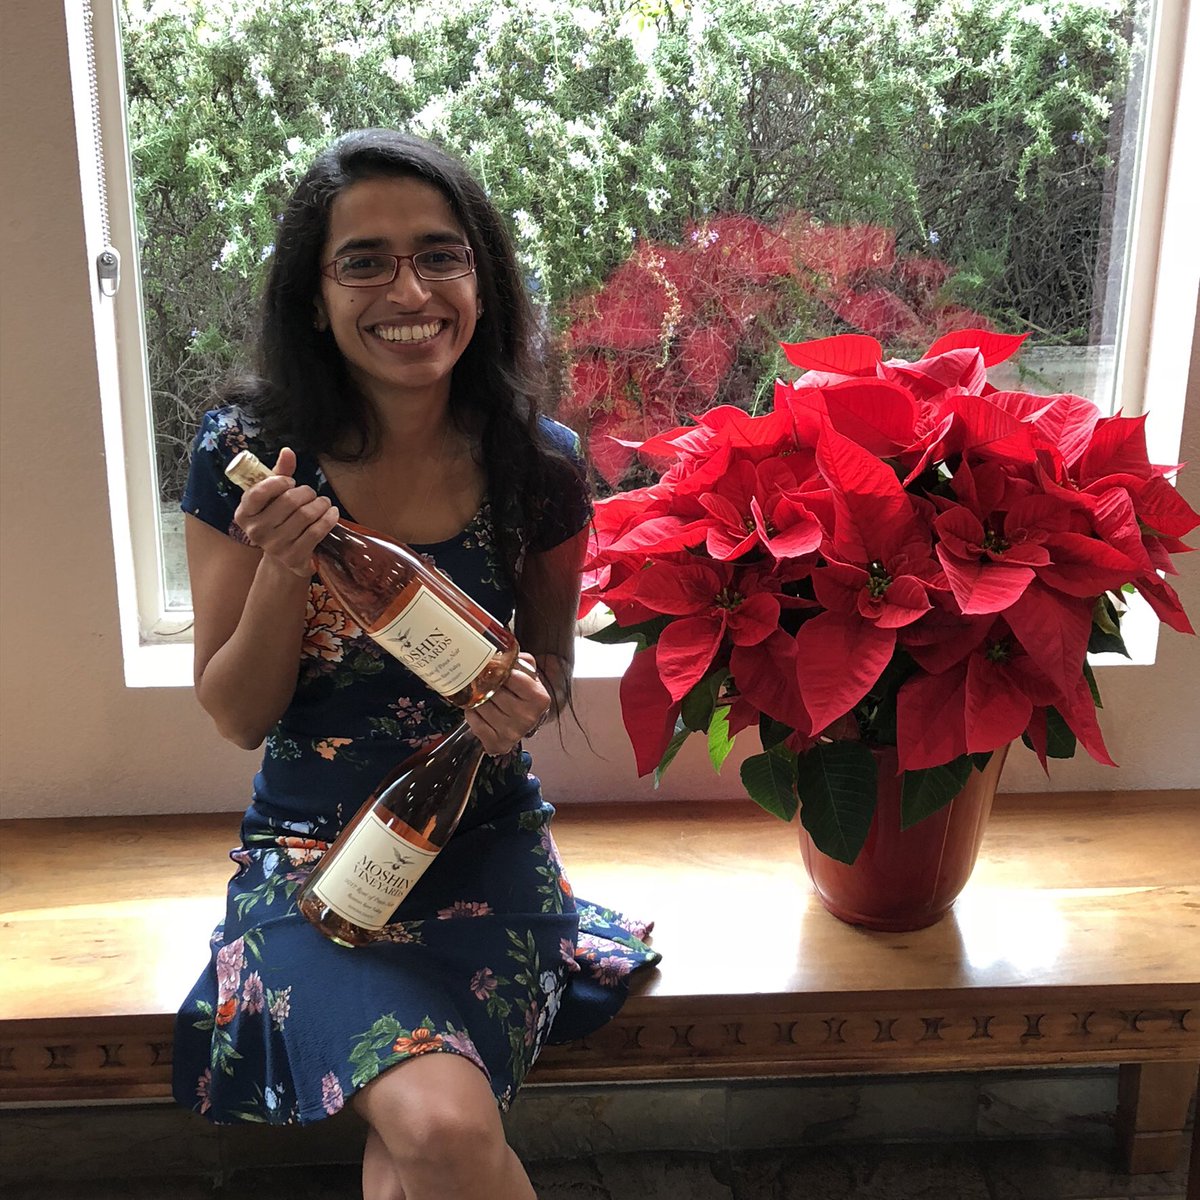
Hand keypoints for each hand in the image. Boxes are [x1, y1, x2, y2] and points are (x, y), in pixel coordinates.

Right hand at [233, 447, 339, 578]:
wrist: (284, 558)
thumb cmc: (278, 519)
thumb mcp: (273, 497)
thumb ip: (279, 473)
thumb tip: (288, 451)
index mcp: (244, 514)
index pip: (258, 493)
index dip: (278, 482)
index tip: (291, 481)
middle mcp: (256, 531)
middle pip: (288, 501)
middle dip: (306, 492)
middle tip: (311, 493)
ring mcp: (275, 546)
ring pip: (305, 515)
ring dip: (320, 504)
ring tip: (323, 502)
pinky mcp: (293, 556)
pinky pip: (316, 531)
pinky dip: (328, 519)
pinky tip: (332, 513)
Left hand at [463, 653, 551, 755]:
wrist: (527, 720)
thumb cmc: (525, 695)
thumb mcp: (530, 675)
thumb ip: (520, 660)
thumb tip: (501, 651)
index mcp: (538, 698)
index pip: (510, 676)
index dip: (498, 669)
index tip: (491, 665)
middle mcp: (527, 717)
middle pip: (493, 691)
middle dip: (485, 683)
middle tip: (482, 678)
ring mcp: (511, 733)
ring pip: (480, 705)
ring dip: (477, 698)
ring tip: (482, 694)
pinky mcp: (496, 743)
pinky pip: (473, 721)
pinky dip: (472, 713)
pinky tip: (480, 710)